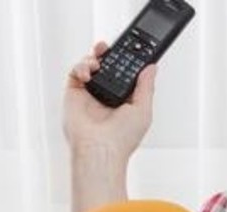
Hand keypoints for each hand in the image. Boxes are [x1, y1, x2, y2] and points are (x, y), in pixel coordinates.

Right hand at [63, 42, 156, 159]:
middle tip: (108, 47)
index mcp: (125, 100)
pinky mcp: (75, 95)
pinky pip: (76, 72)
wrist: (100, 149)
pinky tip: (88, 73)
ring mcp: (90, 95)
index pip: (125, 74)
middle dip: (107, 54)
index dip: (126, 61)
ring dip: (93, 58)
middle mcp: (107, 96)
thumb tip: (151, 68)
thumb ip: (146, 87)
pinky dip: (81, 67)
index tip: (130, 50)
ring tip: (98, 62)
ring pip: (90, 66)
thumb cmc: (122, 138)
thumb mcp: (143, 109)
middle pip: (106, 67)